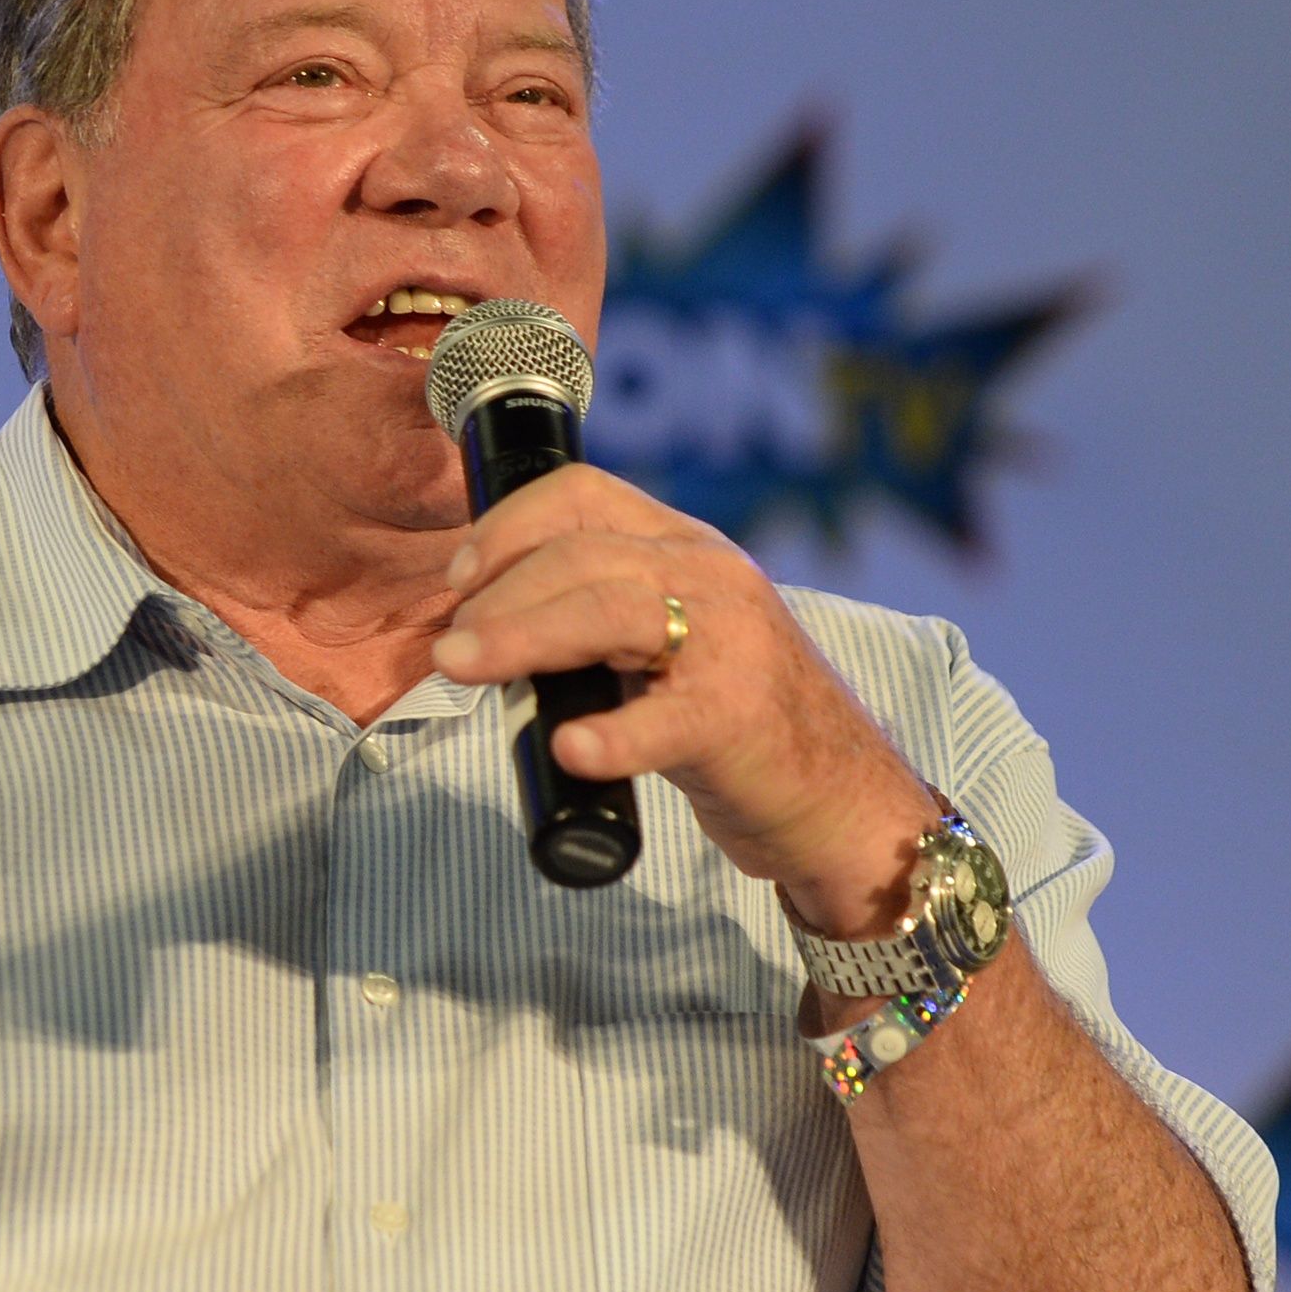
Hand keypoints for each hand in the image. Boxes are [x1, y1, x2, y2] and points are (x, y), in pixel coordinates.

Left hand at [430, 465, 933, 937]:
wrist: (841, 796)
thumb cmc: (736, 721)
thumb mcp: (671, 639)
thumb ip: (596, 619)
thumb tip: (482, 630)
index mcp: (686, 548)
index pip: (585, 495)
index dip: (507, 527)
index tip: (458, 578)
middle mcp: (711, 578)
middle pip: (583, 556)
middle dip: (498, 594)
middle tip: (449, 647)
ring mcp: (731, 646)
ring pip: (610, 613)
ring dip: (523, 636)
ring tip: (463, 668)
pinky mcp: (739, 721)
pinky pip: (666, 721)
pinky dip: (612, 736)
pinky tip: (570, 748)